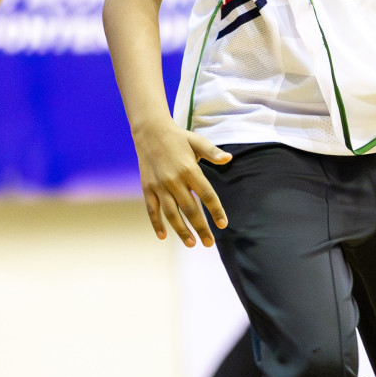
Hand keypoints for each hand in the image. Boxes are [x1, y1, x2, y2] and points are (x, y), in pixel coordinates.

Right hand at [131, 119, 231, 247]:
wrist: (149, 132)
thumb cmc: (179, 138)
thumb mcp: (197, 141)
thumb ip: (213, 152)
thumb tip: (228, 159)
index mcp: (189, 170)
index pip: (206, 195)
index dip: (215, 211)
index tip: (223, 225)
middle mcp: (174, 180)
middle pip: (190, 209)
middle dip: (200, 228)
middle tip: (209, 244)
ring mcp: (159, 186)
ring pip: (171, 213)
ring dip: (181, 230)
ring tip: (191, 243)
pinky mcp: (147, 188)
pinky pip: (152, 210)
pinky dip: (156, 223)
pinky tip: (163, 237)